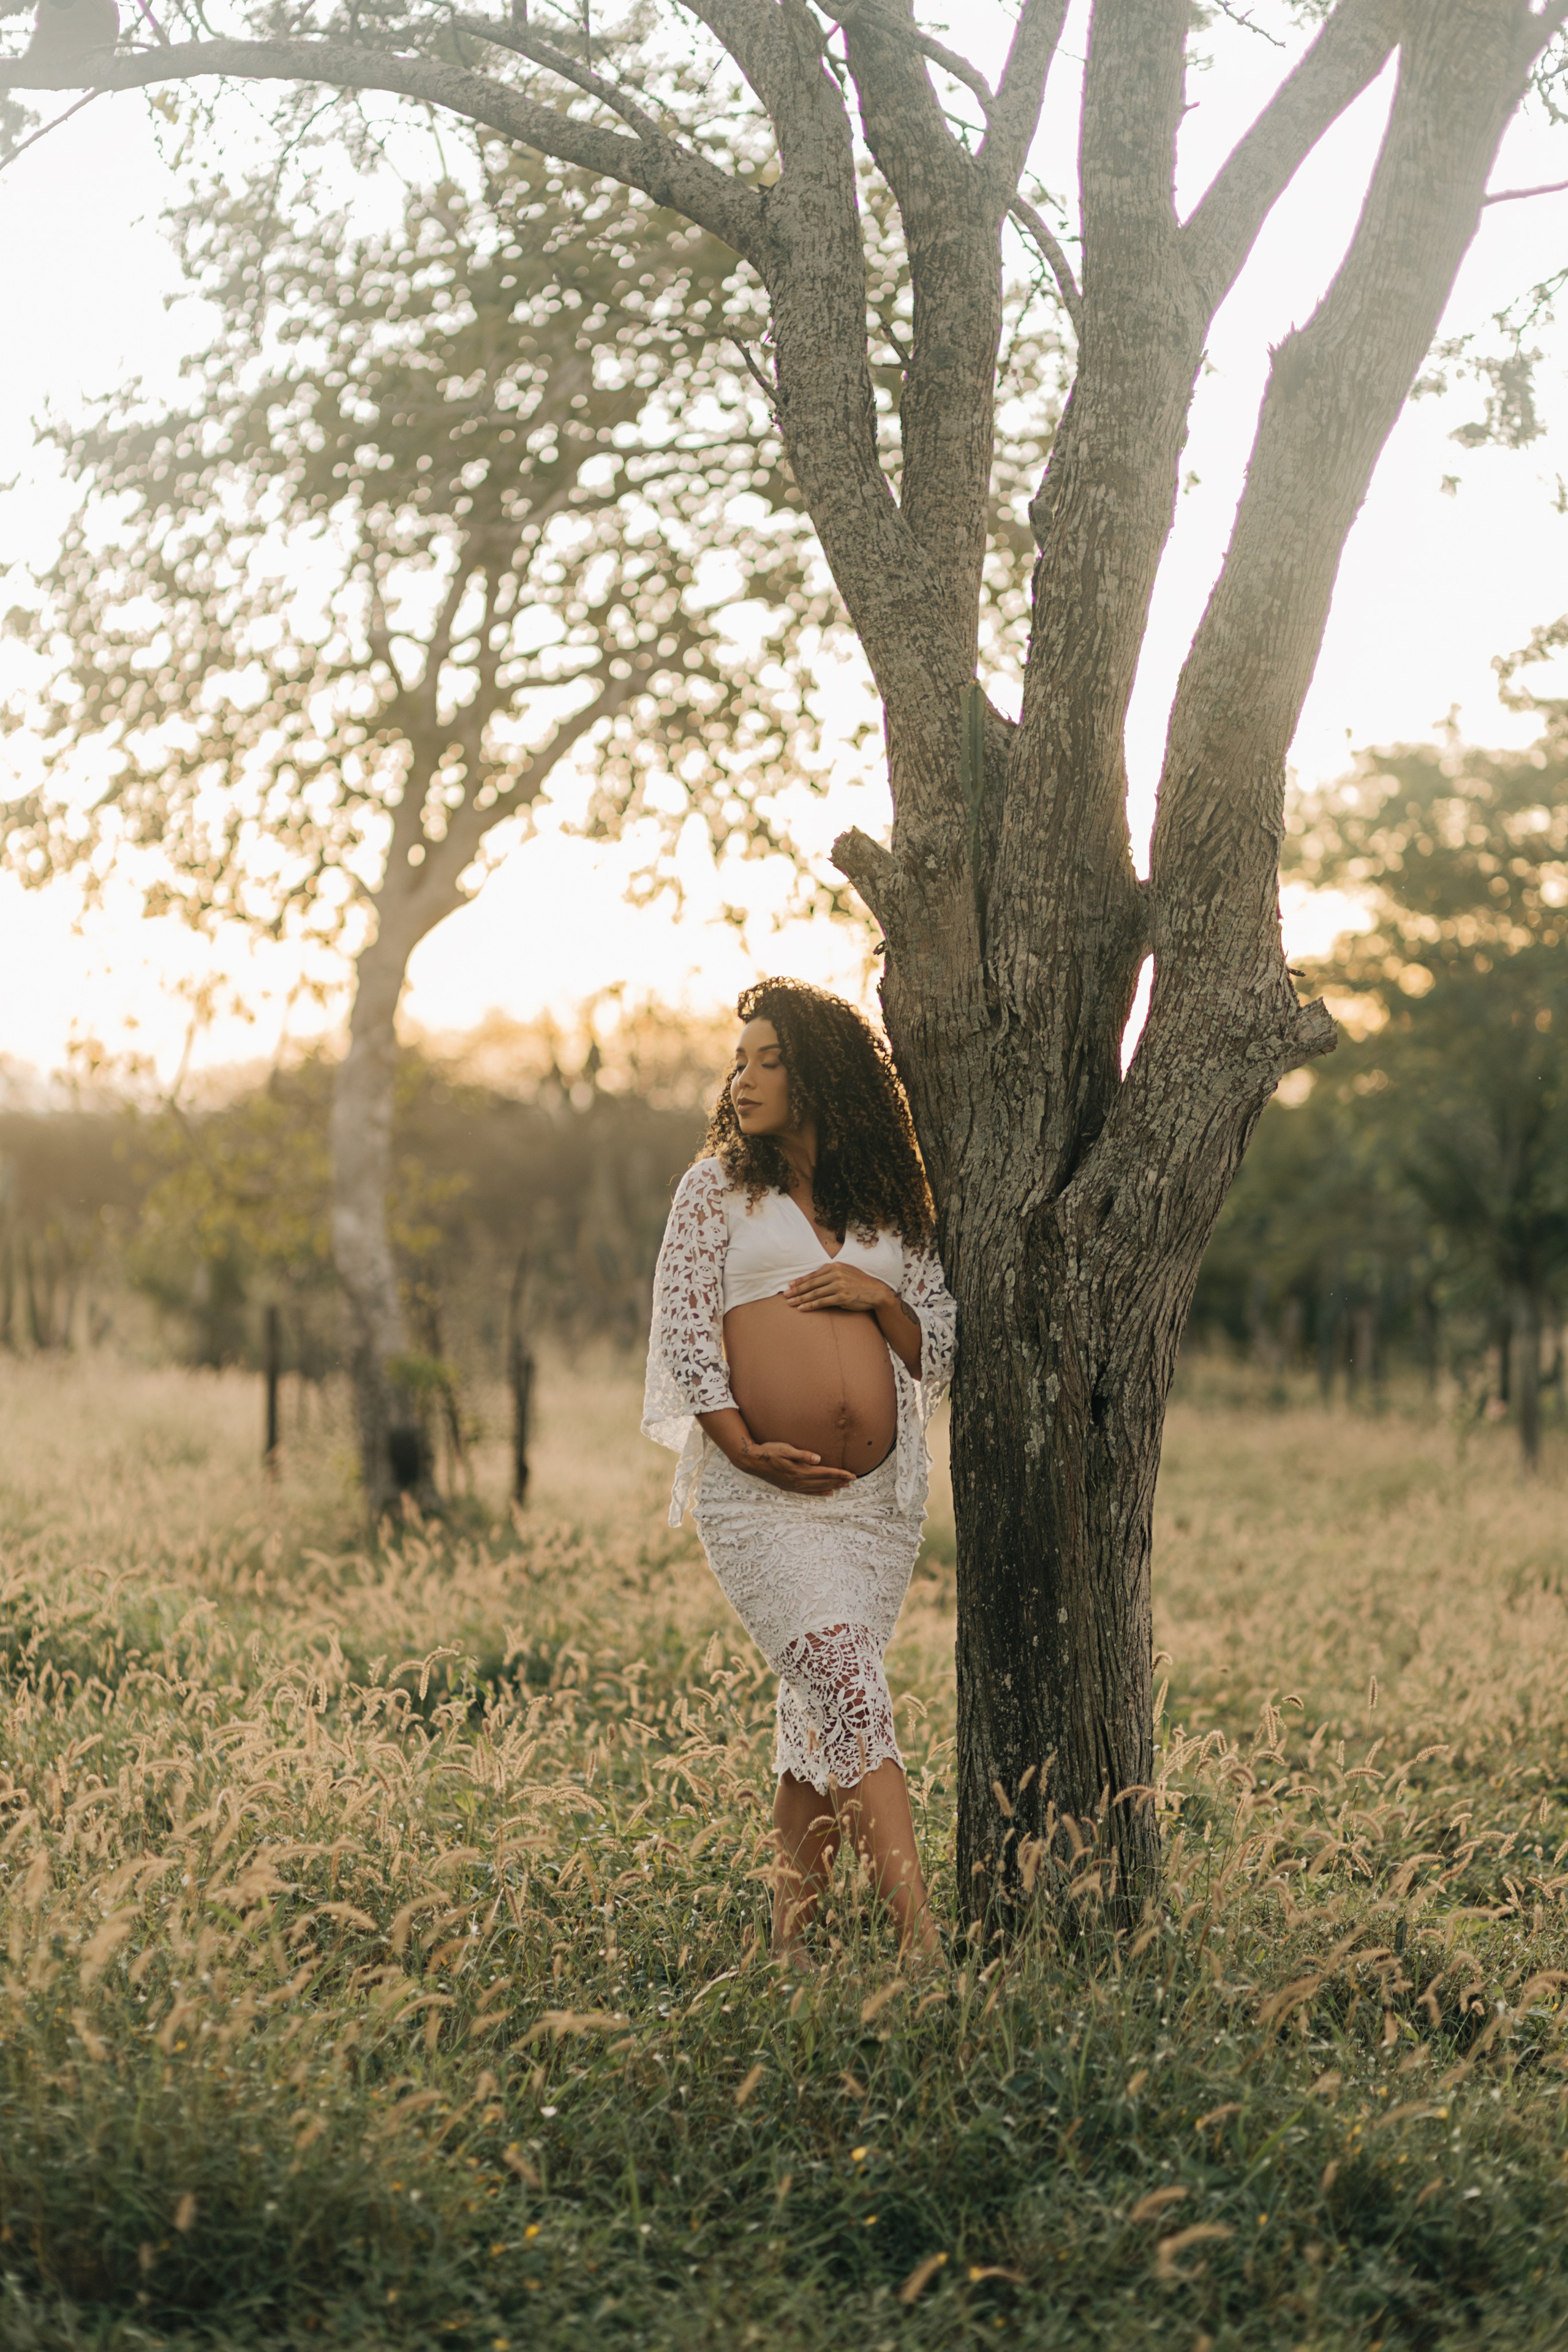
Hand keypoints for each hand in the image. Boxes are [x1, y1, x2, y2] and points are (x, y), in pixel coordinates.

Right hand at [736, 1440, 856, 1496]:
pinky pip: (809, 1493)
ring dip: (832, 1486)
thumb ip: (802, 1454)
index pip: (825, 1472)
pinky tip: (828, 1493)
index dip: (839, 1473)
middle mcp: (799, 1481)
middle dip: (840, 1480)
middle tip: (854, 1480)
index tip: (852, 1474)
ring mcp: (794, 1486)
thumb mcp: (785, 1449)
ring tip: (844, 1486)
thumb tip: (818, 1459)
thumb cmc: (769, 1451)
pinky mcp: (790, 1487)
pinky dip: (820, 1493)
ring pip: (818, 1488)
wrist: (753, 1461)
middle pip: (824, 1481)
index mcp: (800, 1471)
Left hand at [784, 1266, 895, 1313]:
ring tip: (791, 1303)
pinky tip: (802, 1308)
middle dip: (797, 1290)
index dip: (800, 1280)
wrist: (876, 1292)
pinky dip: (810, 1305)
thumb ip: (832, 1273)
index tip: (790, 1285)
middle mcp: (836, 1274)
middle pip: (811, 1284)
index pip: (813, 1275)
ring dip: (801, 1298)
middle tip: (786, 1295)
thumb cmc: (860, 1283)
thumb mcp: (846, 1272)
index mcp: (836, 1267)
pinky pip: (822, 1302)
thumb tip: (817, 1280)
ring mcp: (839, 1286)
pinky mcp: (842, 1297)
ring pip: (814, 1293)